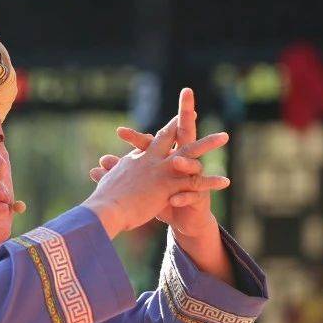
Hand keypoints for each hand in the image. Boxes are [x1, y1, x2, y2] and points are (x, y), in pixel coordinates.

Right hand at [88, 88, 230, 239]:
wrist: (105, 210)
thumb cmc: (103, 200)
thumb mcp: (106, 183)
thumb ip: (106, 175)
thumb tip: (96, 170)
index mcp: (137, 160)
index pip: (153, 142)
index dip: (165, 131)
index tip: (174, 122)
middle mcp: (151, 160)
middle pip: (171, 137)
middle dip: (184, 123)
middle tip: (196, 113)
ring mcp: (161, 171)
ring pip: (189, 152)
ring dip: (208, 143)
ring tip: (224, 136)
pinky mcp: (168, 185)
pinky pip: (194, 183)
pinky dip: (211, 183)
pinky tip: (226, 182)